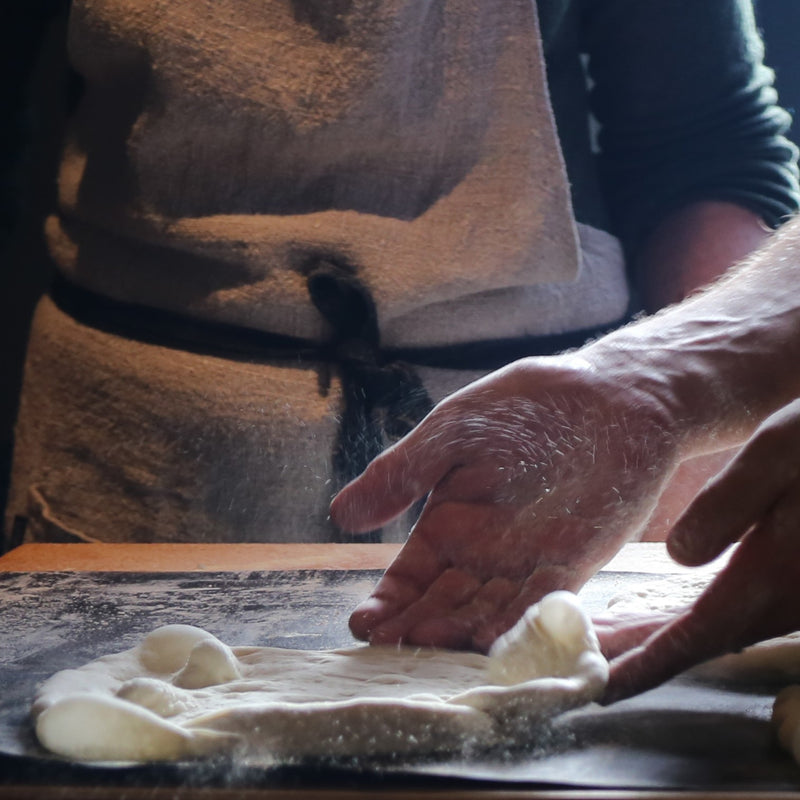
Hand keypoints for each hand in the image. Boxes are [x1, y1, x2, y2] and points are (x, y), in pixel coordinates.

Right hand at [331, 354, 678, 650]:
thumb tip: (340, 514)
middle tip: (387, 650)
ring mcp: (526, 563)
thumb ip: (402, 473)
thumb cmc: (524, 405)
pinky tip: (492, 638)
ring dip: (458, 631)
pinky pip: (540, 602)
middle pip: (442, 603)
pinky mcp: (572, 566)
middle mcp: (482, 553)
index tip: (363, 625)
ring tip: (430, 646)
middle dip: (414, 628)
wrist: (608, 397)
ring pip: (485, 610)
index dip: (387, 602)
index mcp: (448, 523)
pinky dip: (518, 621)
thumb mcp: (451, 432)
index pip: (410, 575)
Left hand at [605, 398, 799, 702]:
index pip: (695, 637)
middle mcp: (786, 599)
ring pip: (717, 629)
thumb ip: (727, 504)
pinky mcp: (798, 581)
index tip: (600, 689)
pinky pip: (736, 612)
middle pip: (700, 640)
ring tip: (609, 638)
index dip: (646, 667)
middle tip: (583, 662)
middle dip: (640, 655)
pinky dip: (691, 619)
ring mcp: (796, 595)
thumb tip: (676, 554)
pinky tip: (666, 613)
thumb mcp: (778, 454)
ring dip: (662, 638)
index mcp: (773, 577)